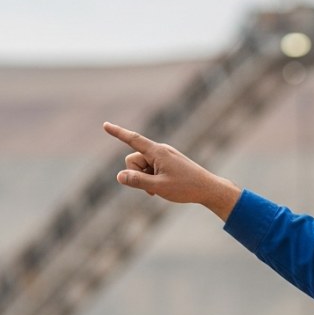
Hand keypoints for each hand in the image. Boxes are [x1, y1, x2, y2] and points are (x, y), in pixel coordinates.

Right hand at [104, 122, 241, 220]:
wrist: (208, 188)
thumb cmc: (185, 187)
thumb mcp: (158, 187)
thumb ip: (137, 181)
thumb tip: (119, 176)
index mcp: (158, 152)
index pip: (133, 139)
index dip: (118, 133)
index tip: (105, 125)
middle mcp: (160, 150)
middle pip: (133, 159)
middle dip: (136, 174)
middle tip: (152, 188)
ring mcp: (164, 156)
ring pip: (141, 166)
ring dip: (145, 179)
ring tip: (160, 189)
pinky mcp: (168, 162)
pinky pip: (151, 169)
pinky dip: (152, 179)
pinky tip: (164, 187)